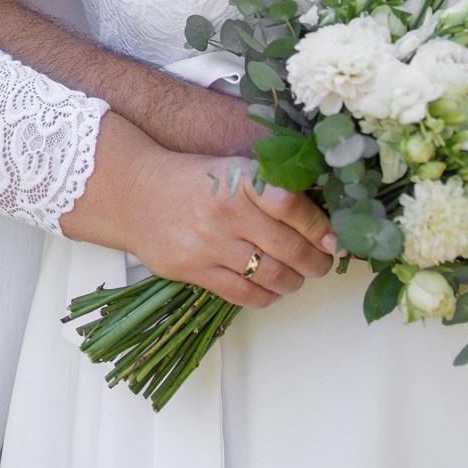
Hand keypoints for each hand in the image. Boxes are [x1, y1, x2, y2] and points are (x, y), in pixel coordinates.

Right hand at [61, 115, 337, 308]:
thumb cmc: (192, 182)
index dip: (320, 226)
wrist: (135, 193)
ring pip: (272, 276)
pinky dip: (266, 297)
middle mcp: (225, 211)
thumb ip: (271, 189)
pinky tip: (270, 289)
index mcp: (238, 179)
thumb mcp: (231, 170)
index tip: (332, 238)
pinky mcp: (193, 269)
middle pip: (290, 248)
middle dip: (316, 262)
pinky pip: (244, 294)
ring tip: (296, 277)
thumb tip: (322, 224)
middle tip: (322, 263)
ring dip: (294, 282)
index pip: (292, 205)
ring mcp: (208, 243)